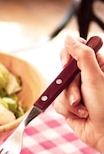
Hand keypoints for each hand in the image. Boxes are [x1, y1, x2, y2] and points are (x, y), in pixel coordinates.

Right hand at [54, 34, 103, 153]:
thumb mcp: (95, 77)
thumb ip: (82, 55)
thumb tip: (68, 37)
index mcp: (95, 66)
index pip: (74, 51)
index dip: (68, 58)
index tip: (69, 66)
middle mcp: (85, 78)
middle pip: (63, 71)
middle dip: (70, 86)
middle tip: (80, 94)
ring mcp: (76, 92)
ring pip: (58, 89)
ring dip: (70, 101)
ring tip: (84, 109)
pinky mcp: (69, 106)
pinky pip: (57, 103)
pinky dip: (68, 110)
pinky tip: (81, 115)